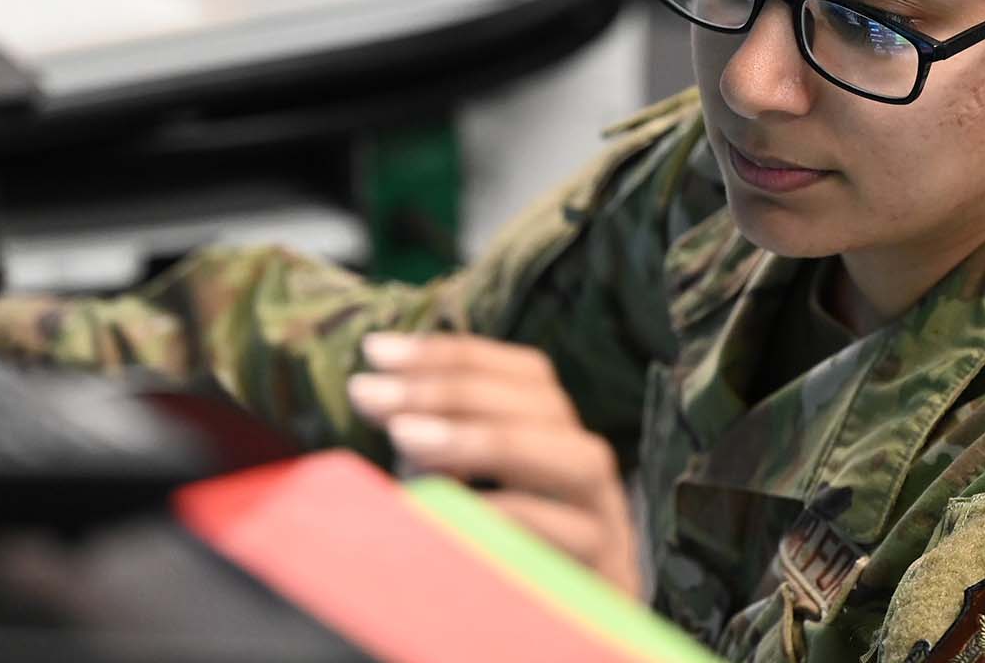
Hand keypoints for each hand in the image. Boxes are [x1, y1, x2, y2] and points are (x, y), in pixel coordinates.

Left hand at [347, 333, 641, 596]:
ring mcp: (611, 534)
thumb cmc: (478, 590)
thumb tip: (376, 393)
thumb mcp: (449, 510)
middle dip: (457, 390)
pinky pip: (572, 540)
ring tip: (406, 439)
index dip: (455, 355)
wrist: (537, 653)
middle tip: (373, 396)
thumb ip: (429, 458)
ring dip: (489, 439)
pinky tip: (444, 512)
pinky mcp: (612, 584)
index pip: (529, 378)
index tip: (376, 352)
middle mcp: (593, 487)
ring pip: (581, 462)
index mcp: (557, 455)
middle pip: (553, 410)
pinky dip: (508, 517)